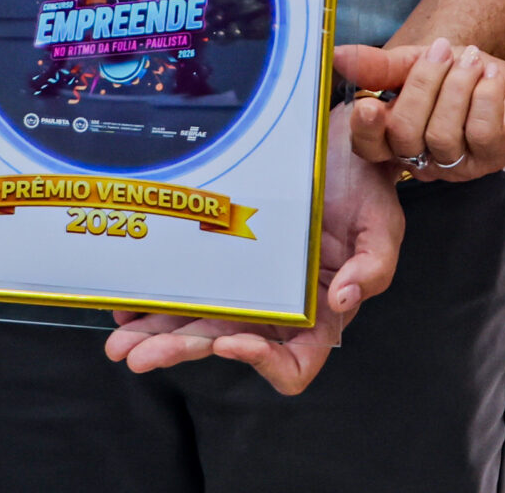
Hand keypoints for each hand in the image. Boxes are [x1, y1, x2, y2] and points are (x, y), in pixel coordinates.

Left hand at [103, 103, 404, 394]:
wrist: (342, 142)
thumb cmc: (368, 187)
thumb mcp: (384, 224)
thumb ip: (373, 267)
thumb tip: (344, 299)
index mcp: (321, 312)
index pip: (293, 363)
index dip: (261, 362)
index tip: (230, 340)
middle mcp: (280, 306)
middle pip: (228, 343)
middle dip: (181, 350)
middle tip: (138, 356)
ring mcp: (248, 282)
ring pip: (199, 320)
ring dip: (158, 334)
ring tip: (120, 342)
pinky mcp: (224, 255)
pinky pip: (188, 285)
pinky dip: (156, 299)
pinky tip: (129, 304)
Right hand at [336, 41, 504, 180]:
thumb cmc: (461, 76)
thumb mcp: (416, 62)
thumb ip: (379, 66)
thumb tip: (337, 55)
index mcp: (396, 137)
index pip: (368, 147)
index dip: (366, 130)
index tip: (370, 102)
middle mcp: (422, 159)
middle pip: (405, 136)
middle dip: (423, 85)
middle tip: (444, 50)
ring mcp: (457, 164)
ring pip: (442, 136)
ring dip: (458, 86)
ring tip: (473, 59)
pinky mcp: (491, 158)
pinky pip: (481, 134)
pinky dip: (485, 97)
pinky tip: (491, 77)